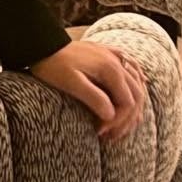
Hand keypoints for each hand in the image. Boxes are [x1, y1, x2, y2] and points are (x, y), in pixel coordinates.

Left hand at [27, 39, 148, 144]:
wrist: (43, 44)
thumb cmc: (53, 65)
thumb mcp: (71, 83)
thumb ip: (93, 98)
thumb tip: (111, 116)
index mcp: (110, 69)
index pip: (126, 102)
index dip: (117, 122)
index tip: (101, 133)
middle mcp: (118, 61)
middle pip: (136, 96)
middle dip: (126, 119)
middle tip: (111, 136)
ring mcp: (115, 56)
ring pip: (137, 84)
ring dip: (132, 106)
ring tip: (119, 124)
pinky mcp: (109, 54)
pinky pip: (132, 68)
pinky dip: (137, 82)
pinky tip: (138, 88)